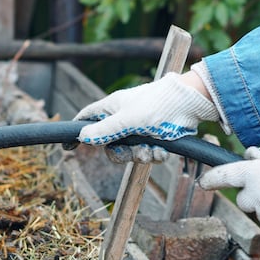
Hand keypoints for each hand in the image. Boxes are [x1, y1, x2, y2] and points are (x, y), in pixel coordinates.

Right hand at [75, 72, 219, 162]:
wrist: (190, 104)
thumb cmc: (157, 104)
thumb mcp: (127, 120)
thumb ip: (105, 130)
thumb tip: (82, 137)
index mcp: (112, 108)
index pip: (88, 118)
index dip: (78, 131)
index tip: (69, 146)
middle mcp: (124, 118)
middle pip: (110, 144)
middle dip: (121, 153)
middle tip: (131, 153)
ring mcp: (140, 128)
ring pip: (131, 151)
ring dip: (141, 155)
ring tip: (152, 151)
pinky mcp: (156, 136)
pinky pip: (148, 152)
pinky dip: (155, 155)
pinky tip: (162, 151)